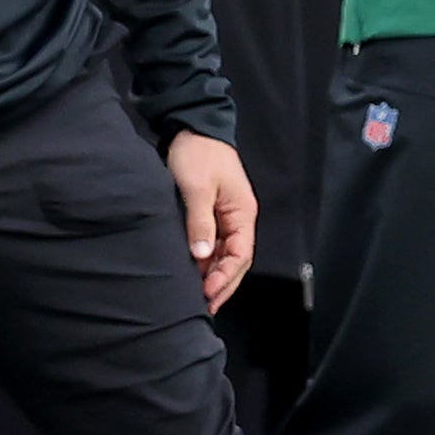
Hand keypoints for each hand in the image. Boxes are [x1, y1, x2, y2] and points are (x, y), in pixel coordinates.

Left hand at [166, 131, 257, 309]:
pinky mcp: (212, 214)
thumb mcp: (197, 188)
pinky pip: (214, 245)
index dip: (226, 277)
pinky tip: (195, 274)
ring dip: (214, 275)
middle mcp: (238, 218)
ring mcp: (226, 217)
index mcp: (242, 212)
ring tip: (199, 297)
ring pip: (225, 255)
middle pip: (236, 260)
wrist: (192, 128)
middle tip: (206, 306)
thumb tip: (201, 256)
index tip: (208, 293)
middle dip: (223, 284)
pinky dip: (206, 262)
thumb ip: (200, 222)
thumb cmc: (198, 154)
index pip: (240, 254)